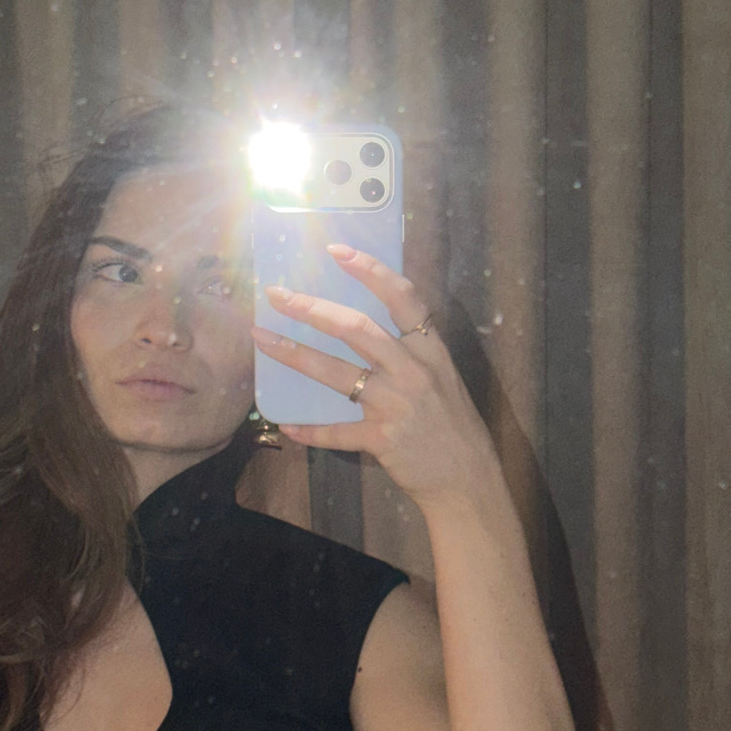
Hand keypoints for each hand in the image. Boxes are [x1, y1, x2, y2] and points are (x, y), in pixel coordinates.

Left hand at [251, 245, 497, 507]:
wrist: (467, 479)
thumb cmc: (452, 425)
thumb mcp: (441, 377)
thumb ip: (408, 353)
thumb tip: (359, 328)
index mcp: (430, 350)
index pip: (402, 297)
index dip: (370, 270)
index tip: (337, 251)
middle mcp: (414, 370)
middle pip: (357, 328)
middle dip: (312, 308)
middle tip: (278, 295)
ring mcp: (397, 405)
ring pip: (337, 373)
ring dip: (295, 355)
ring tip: (262, 339)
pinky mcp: (383, 439)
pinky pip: (336, 431)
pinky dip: (310, 429)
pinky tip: (286, 425)